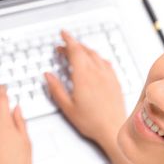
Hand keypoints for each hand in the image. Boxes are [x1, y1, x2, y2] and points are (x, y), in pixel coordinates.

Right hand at [45, 31, 126, 146]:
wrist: (113, 129)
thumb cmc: (92, 122)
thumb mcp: (67, 107)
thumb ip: (56, 89)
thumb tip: (48, 75)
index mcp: (84, 77)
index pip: (75, 50)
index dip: (68, 40)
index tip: (62, 34)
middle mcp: (97, 73)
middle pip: (85, 51)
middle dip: (73, 44)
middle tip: (64, 45)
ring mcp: (108, 76)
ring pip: (96, 55)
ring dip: (85, 49)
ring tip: (78, 51)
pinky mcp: (115, 81)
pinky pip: (106, 63)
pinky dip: (97, 58)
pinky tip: (96, 61)